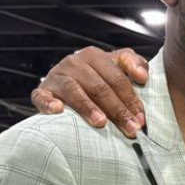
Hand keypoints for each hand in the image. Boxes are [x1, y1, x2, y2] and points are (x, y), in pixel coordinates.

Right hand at [31, 47, 149, 137]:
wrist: (66, 83)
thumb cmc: (97, 78)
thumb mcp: (118, 66)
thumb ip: (134, 64)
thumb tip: (142, 76)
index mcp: (94, 56)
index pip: (116, 77)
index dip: (130, 98)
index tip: (141, 118)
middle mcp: (74, 63)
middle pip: (98, 87)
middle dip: (117, 110)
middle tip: (130, 128)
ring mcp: (56, 77)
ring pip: (73, 90)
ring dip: (88, 107)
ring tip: (101, 123)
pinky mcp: (42, 91)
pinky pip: (42, 96)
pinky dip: (48, 103)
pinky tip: (58, 110)